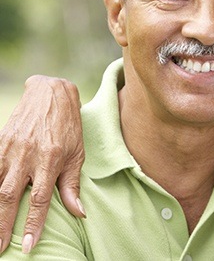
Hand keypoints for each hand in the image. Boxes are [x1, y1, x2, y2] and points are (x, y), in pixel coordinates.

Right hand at [0, 75, 84, 253]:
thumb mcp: (77, 154)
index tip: (27, 245)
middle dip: (4, 225)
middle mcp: (29, 155)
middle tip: (0, 248)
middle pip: (11, 196)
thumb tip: (79, 213)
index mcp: (52, 159)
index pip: (41, 199)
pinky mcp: (0, 141)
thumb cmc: (68, 126)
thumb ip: (72, 184)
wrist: (50, 94)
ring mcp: (11, 148)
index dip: (33, 224)